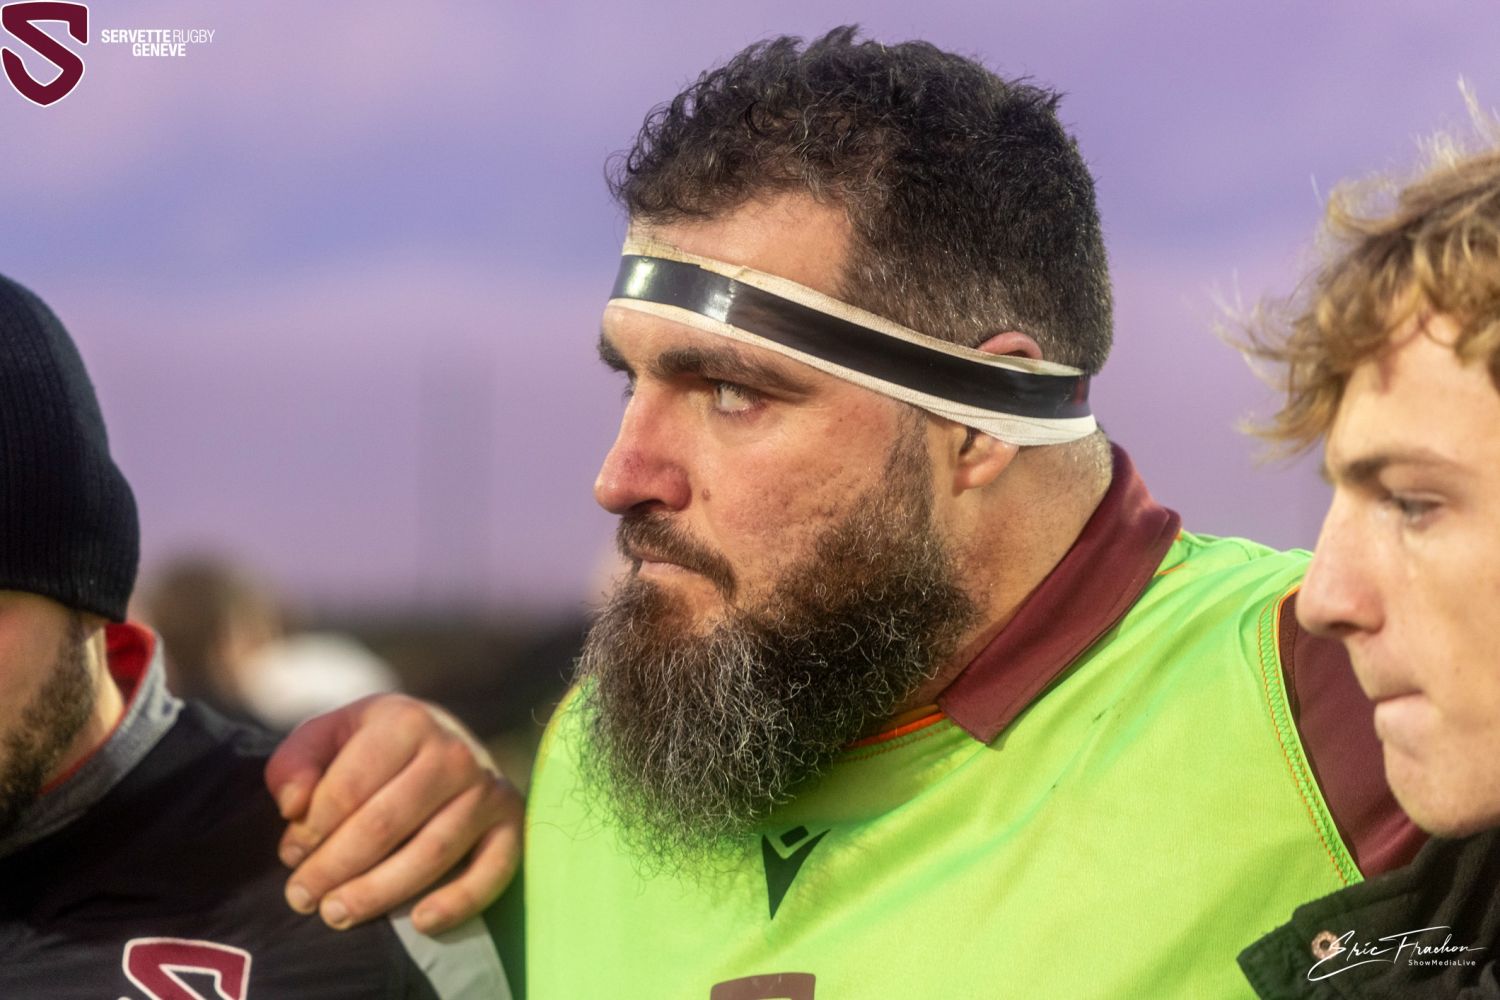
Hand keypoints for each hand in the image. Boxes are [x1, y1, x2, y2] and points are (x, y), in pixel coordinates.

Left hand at [264, 694, 522, 934]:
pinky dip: (459, 902)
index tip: (290, 855)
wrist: (444, 743)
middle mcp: (454, 752)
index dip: (310, 831)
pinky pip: (492, 871)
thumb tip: (292, 806)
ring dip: (379, 893)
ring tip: (337, 914)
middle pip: (385, 824)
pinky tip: (421, 922)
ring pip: (431, 853)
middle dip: (334, 868)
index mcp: (406, 721)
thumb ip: (295, 762)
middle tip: (302, 898)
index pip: (349, 787)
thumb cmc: (375, 748)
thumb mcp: (329, 736)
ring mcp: (488, 788)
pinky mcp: (511, 822)